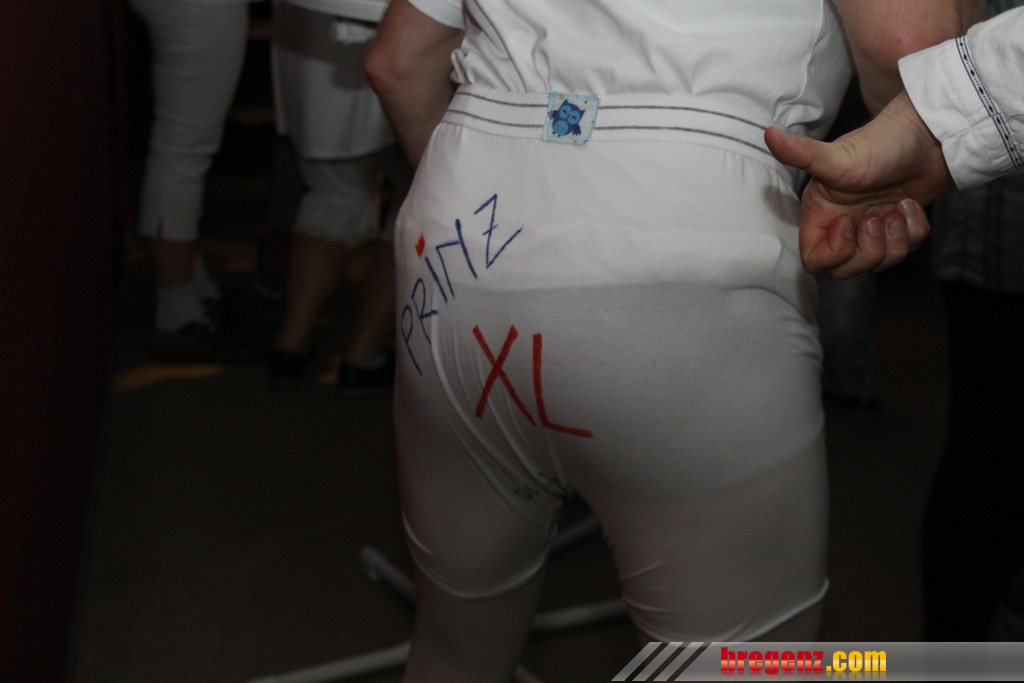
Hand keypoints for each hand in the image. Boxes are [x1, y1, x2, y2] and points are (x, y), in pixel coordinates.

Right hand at [765, 91, 949, 277]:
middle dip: (868, 251)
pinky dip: (914, 231)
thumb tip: (768, 133)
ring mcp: (873, 229)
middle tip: (878, 217)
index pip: (814, 260)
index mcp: (823, 215)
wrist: (926, 133)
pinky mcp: (900, 228)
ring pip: (878, 263)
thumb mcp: (838, 157)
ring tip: (897, 209)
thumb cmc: (878, 144)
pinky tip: (910, 205)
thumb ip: (801, 153)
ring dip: (894, 241)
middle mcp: (844, 225)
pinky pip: (907, 250)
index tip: (848, 223)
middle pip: (847, 269)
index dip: (833, 253)